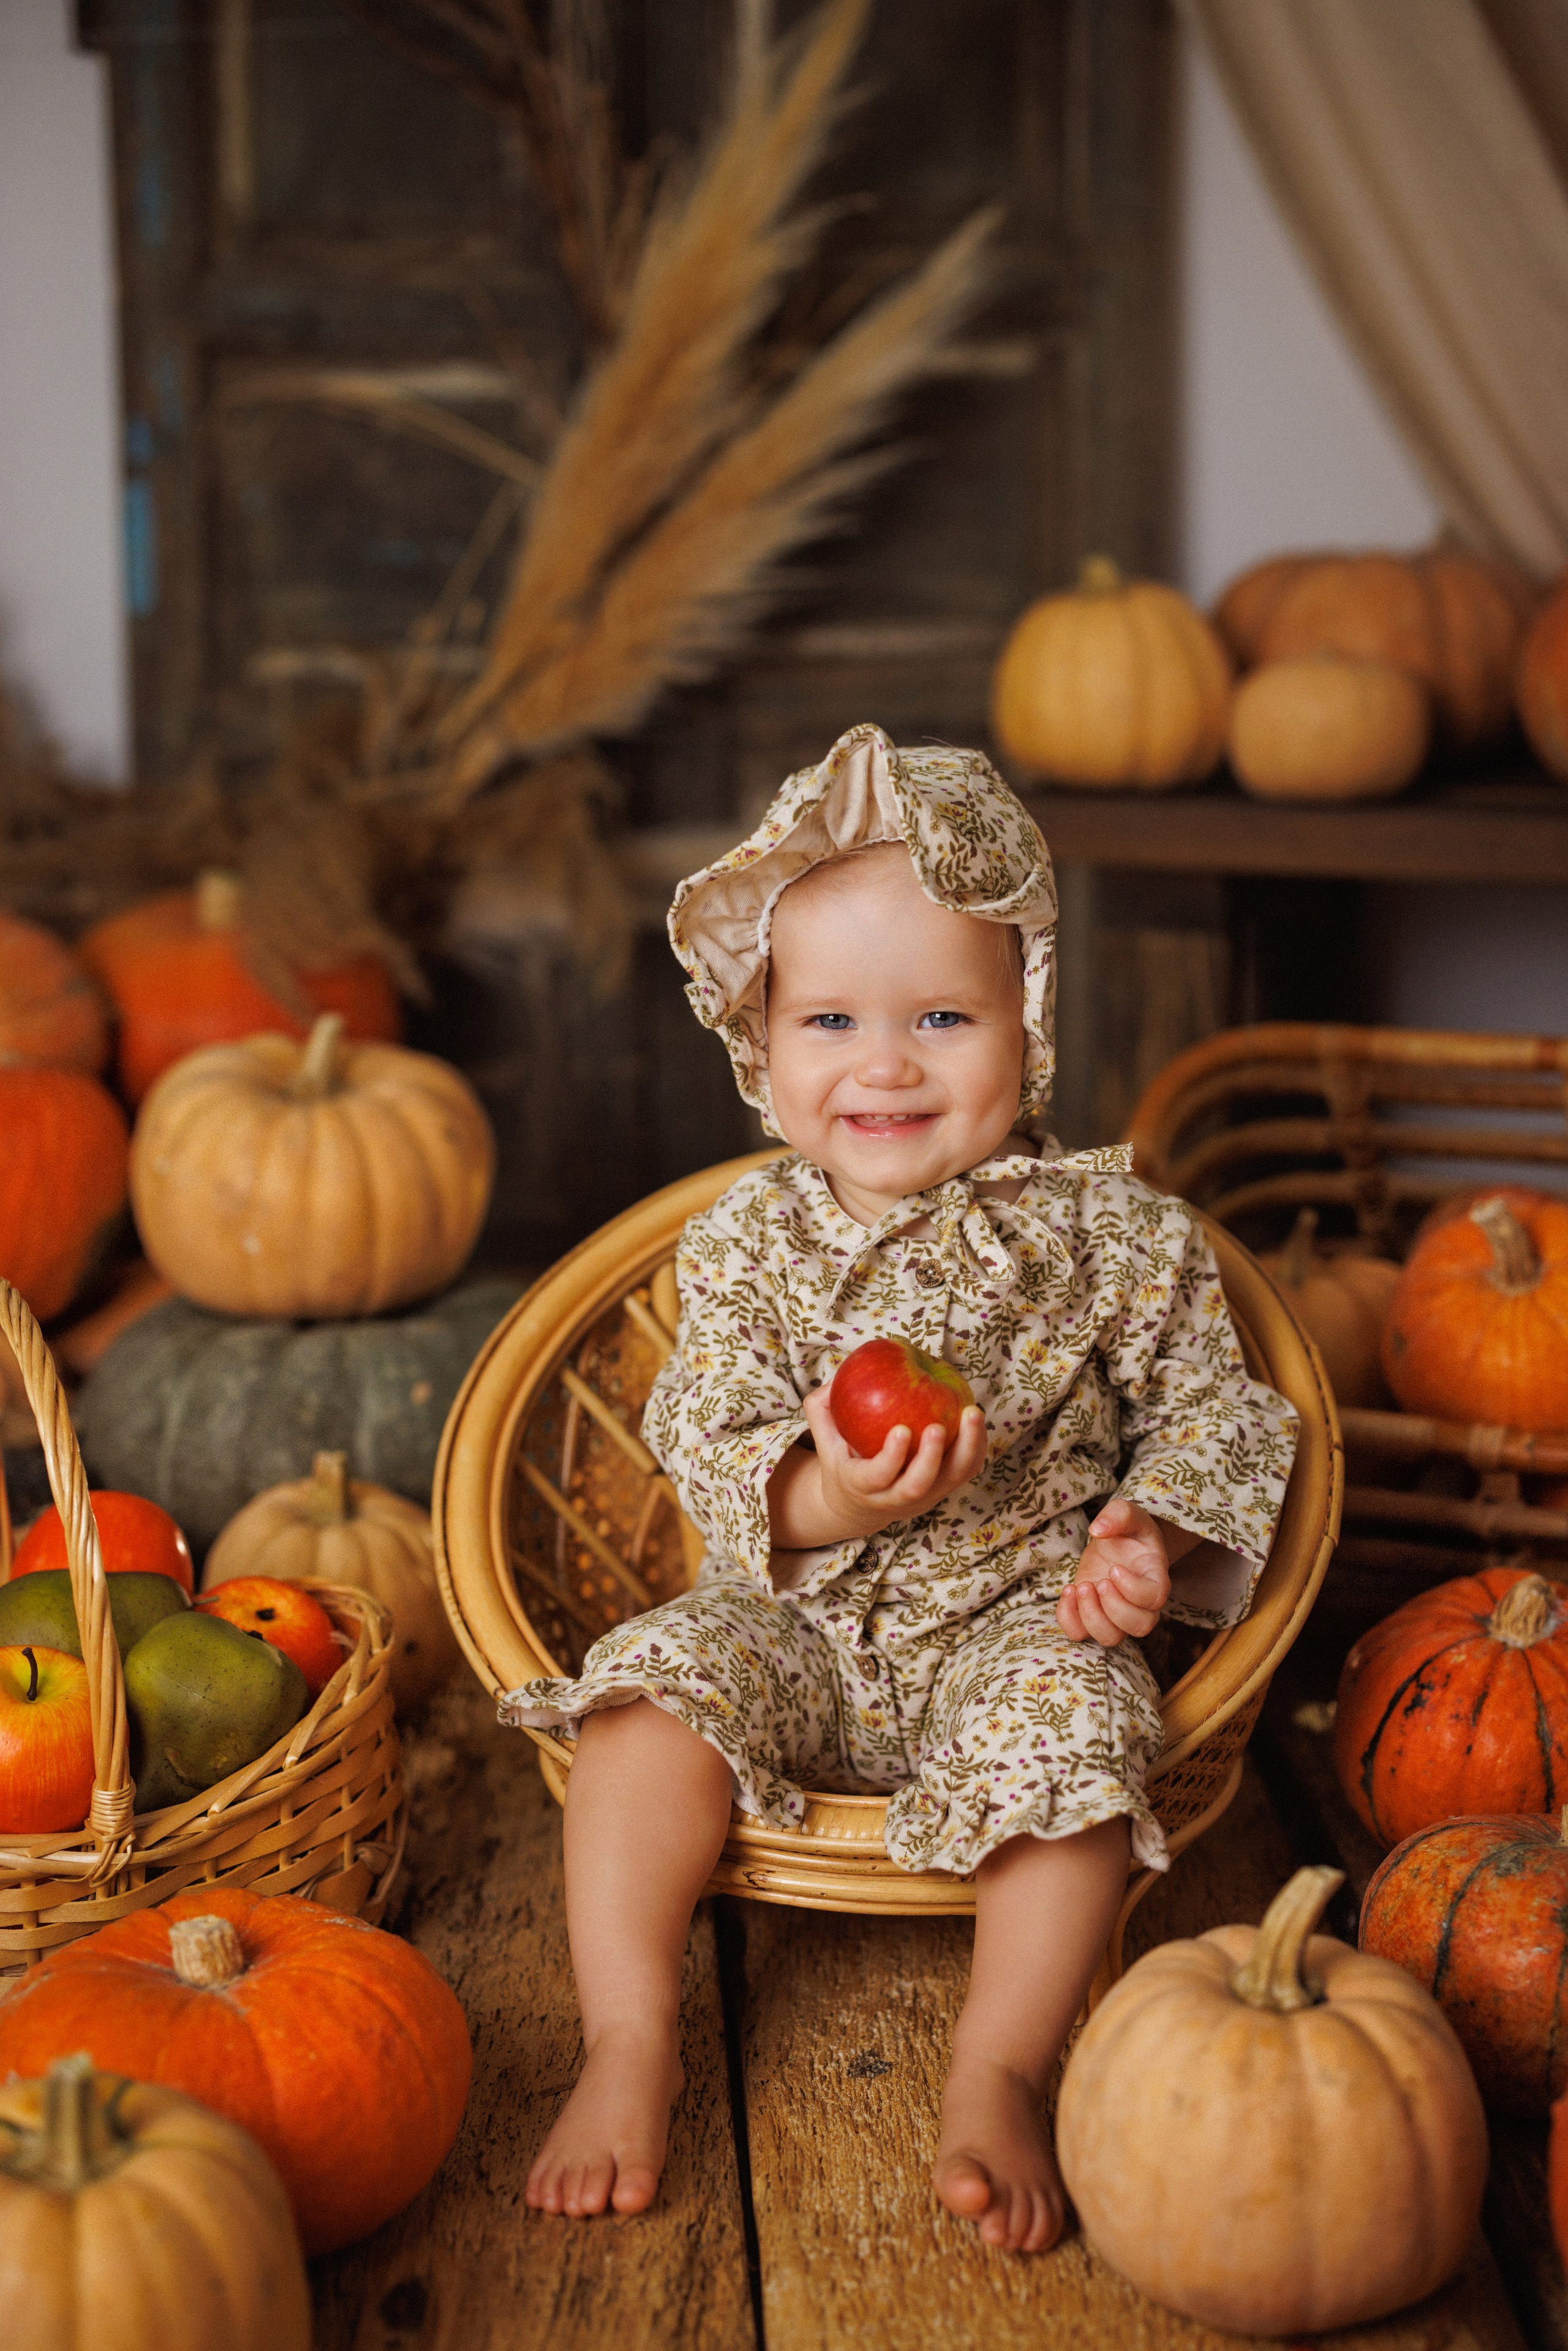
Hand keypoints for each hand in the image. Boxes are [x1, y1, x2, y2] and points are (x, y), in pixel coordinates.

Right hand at [768, 1387, 987, 1548]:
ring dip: (966, 1448)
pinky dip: (976, 1446)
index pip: (878, 1477)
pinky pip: (967, 1470)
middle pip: (917, 1486)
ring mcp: (924, 1497)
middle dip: (931, 1457)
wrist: (862, 1504)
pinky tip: (977, 1417)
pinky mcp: (945, 1490)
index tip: (902, 1429)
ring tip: (972, 1412)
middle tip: (938, 1425)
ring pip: (951, 1480)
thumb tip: (837, 1378)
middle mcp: (895, 1498)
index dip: (891, 1456)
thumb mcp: (825, 1440)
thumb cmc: (843, 1460)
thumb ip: (822, 1408)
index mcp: (862, 1486)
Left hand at [1056, 1499, 1170, 1647]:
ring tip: (1082, 1586)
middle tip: (1098, 1581)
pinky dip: (1069, 1618)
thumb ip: (1118, 1515)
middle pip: (1139, 1626)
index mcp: (1156, 1579)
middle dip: (1114, 1608)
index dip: (1133, 1589)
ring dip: (1091, 1616)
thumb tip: (1098, 1529)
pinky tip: (1068, 1591)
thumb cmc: (1128, 1531)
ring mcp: (1116, 1616)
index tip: (1114, 1568)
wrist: (1116, 1544)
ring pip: (1111, 1638)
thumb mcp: (1127, 1513)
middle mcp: (1141, 1605)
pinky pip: (1081, 1634)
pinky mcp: (1092, 1616)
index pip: (1154, 1599)